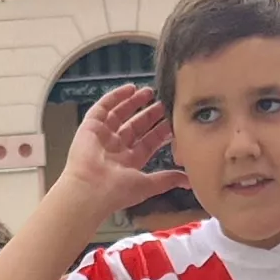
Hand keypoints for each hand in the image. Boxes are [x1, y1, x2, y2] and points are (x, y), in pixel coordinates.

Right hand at [59, 83, 185, 212]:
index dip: (160, 131)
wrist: (90, 189)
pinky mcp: (90, 126)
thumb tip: (189, 181)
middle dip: (149, 115)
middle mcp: (115, 148)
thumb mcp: (148, 185)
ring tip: (148, 91)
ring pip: (120, 114)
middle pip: (135, 126)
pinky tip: (129, 88)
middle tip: (163, 103)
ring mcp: (102, 136)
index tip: (172, 120)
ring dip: (134, 103)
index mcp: (129, 162)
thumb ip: (168, 179)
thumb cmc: (117, 191)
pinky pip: (103, 107)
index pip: (148, 142)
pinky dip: (115, 97)